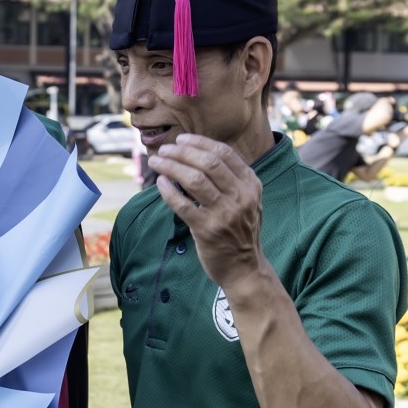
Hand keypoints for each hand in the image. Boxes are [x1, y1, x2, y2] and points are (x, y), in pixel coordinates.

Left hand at [146, 134, 264, 286]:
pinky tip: (160, 183)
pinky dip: (168, 191)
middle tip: (164, 150)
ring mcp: (225, 214)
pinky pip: (183, 205)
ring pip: (194, 180)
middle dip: (182, 152)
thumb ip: (231, 179)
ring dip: (171, 167)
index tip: (181, 140)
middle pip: (208, 163)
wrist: (245, 268)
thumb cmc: (240, 230)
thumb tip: (197, 153)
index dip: (199, 142)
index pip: (224, 153)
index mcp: (251, 184)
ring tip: (156, 162)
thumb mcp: (247, 200)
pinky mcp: (207, 230)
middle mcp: (241, 196)